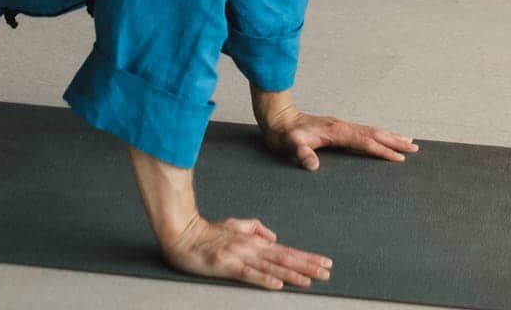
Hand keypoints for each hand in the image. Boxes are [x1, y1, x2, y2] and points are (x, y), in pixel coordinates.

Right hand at [162, 214, 332, 292]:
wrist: (183, 235)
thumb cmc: (208, 233)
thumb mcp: (235, 225)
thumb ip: (255, 229)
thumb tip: (273, 237)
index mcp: (255, 241)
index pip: (286, 251)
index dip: (306, 257)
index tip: (325, 263)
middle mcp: (251, 248)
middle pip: (284, 258)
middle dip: (307, 266)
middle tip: (327, 272)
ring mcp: (240, 256)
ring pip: (271, 267)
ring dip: (292, 274)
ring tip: (310, 280)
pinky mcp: (227, 266)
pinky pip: (248, 275)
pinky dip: (264, 279)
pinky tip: (278, 284)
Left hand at [260, 105, 418, 171]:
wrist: (277, 118)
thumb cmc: (284, 134)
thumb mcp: (289, 144)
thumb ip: (301, 153)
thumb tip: (313, 166)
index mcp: (336, 131)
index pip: (364, 142)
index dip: (381, 150)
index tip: (399, 158)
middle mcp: (342, 126)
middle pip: (374, 134)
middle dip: (394, 141)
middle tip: (415, 147)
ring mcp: (341, 126)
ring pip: (371, 131)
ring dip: (389, 136)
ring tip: (408, 141)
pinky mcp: (338, 129)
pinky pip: (364, 132)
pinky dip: (378, 136)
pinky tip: (382, 139)